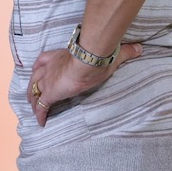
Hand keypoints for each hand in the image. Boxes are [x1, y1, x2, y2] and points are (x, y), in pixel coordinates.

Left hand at [27, 42, 141, 125]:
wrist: (88, 59)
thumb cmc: (96, 55)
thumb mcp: (110, 53)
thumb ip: (124, 51)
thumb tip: (139, 48)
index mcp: (59, 56)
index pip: (43, 60)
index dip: (40, 67)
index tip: (38, 71)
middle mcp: (49, 67)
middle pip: (34, 77)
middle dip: (33, 85)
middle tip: (32, 94)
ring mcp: (48, 80)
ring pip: (34, 91)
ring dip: (33, 100)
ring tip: (33, 108)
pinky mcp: (51, 93)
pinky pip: (42, 106)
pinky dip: (39, 114)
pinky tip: (40, 122)